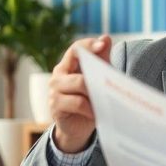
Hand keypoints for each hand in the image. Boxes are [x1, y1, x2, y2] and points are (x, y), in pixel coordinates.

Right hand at [49, 35, 111, 152]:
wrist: (78, 128)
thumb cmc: (89, 100)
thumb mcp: (98, 79)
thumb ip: (101, 59)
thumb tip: (106, 37)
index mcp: (68, 65)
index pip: (75, 49)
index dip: (88, 45)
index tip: (102, 45)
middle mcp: (58, 75)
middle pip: (78, 65)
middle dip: (96, 71)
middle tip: (110, 80)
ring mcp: (55, 90)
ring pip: (79, 83)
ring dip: (95, 92)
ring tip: (105, 100)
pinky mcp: (55, 106)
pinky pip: (78, 102)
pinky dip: (91, 108)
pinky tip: (97, 113)